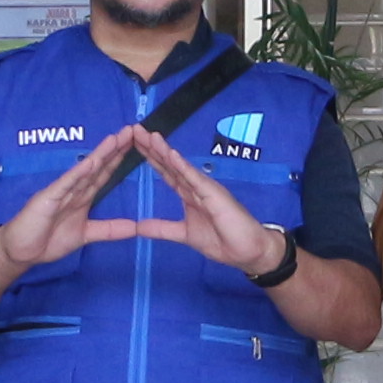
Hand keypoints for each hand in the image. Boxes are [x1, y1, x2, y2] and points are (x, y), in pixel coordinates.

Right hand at [0, 132, 134, 270]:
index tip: (137, 144)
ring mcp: (60, 192)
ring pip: (84, 170)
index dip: (119, 160)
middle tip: (132, 130)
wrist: (20, 251)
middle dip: (115, 149)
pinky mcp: (48, 198)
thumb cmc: (48, 240)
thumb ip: (109, 230)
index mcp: (82, 197)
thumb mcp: (86, 235)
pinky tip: (90, 162)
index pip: (104, 174)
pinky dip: (78, 173)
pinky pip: (65, 184)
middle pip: (98, 167)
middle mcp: (73, 190)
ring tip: (115, 139)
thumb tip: (135, 228)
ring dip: (100, 155)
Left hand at [84, 126, 284, 273]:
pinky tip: (170, 154)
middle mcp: (196, 186)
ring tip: (149, 135)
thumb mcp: (184, 235)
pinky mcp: (215, 194)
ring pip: (180, 166)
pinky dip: (182, 166)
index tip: (133, 144)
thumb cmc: (223, 241)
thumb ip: (162, 229)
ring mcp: (206, 188)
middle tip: (135, 130)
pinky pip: (195, 178)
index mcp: (189, 194)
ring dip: (164, 151)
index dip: (151, 158)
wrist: (248, 252)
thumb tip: (138, 227)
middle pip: (170, 164)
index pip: (166, 172)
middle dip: (152, 147)